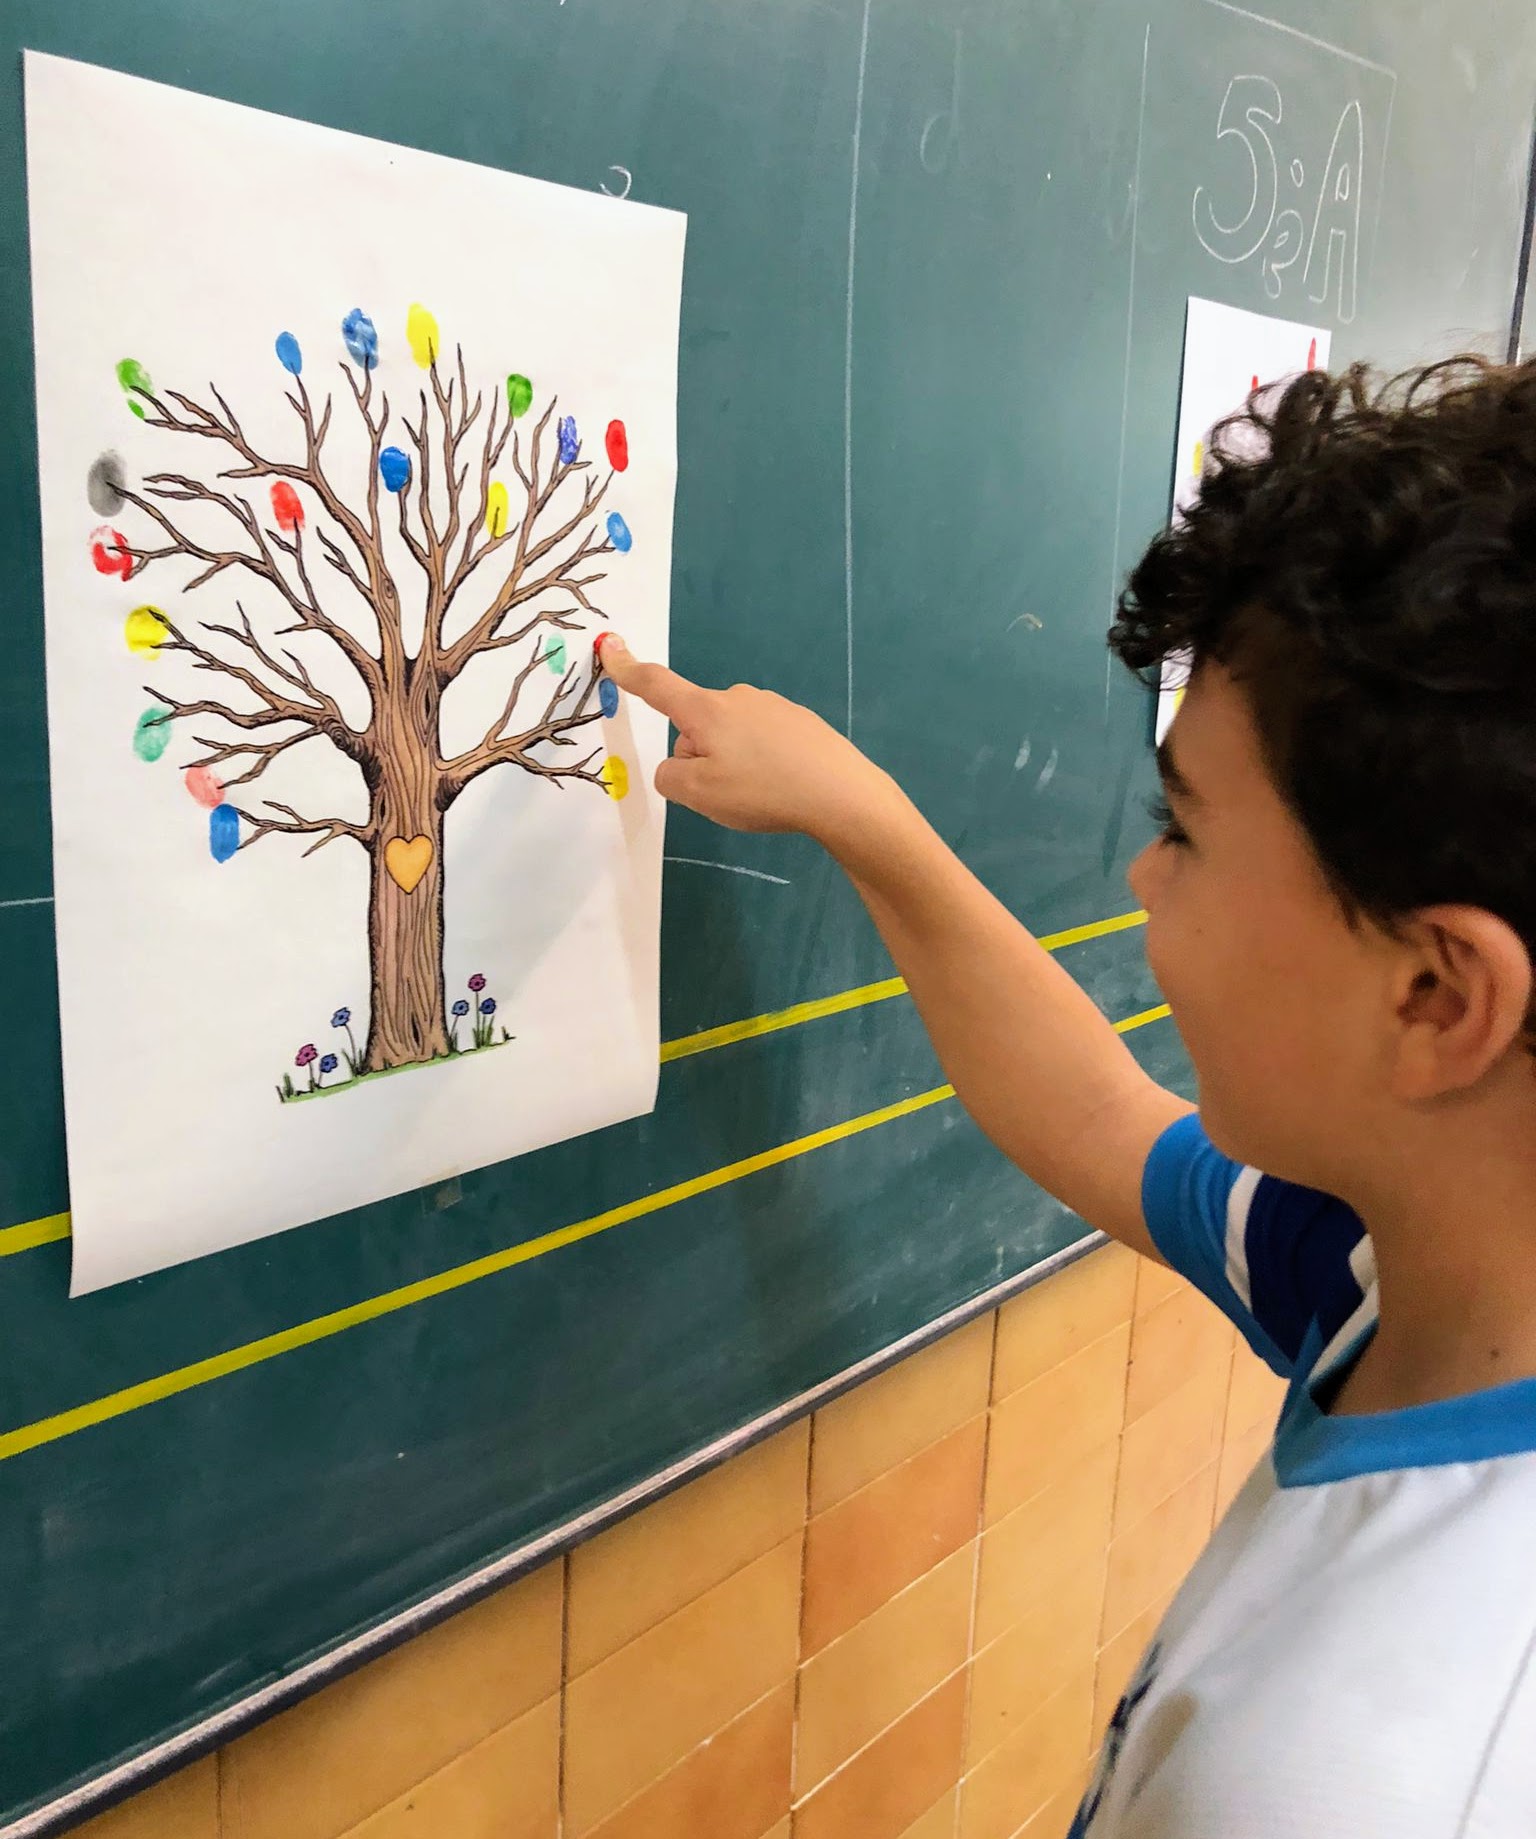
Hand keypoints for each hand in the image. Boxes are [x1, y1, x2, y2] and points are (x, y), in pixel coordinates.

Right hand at [597, 634, 897, 846]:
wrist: (840, 792)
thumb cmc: (762, 790)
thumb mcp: (699, 794)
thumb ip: (671, 776)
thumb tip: (678, 763)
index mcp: (706, 710)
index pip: (657, 686)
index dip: (628, 670)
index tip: (609, 647)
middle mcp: (737, 698)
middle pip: (697, 725)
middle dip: (701, 756)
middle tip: (728, 792)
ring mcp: (772, 707)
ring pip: (731, 737)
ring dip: (734, 763)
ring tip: (762, 794)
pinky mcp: (800, 722)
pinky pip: (764, 744)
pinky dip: (764, 765)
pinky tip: (785, 787)